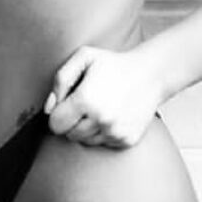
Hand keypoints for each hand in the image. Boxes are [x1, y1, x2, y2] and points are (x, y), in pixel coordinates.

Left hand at [44, 46, 164, 147]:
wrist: (151, 75)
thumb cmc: (114, 64)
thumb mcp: (83, 58)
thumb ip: (60, 80)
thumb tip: (49, 109)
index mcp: (86, 100)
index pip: (55, 124)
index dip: (58, 114)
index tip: (67, 104)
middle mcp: (101, 120)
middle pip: (69, 134)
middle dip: (71, 122)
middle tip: (85, 105)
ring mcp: (115, 132)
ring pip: (85, 141)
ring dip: (87, 128)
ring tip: (99, 108)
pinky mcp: (127, 140)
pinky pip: (103, 143)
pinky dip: (103, 133)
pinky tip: (112, 115)